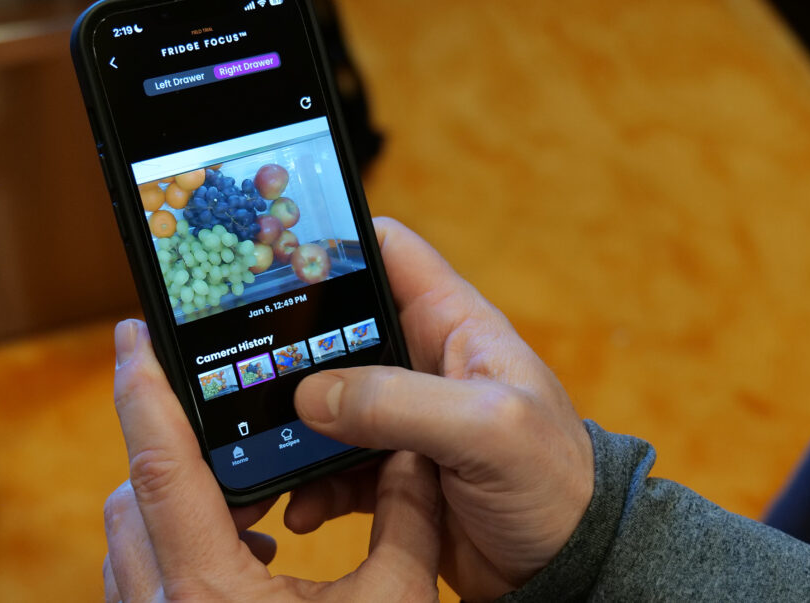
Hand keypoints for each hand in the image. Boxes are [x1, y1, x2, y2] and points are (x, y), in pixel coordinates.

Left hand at [103, 319, 442, 601]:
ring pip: (127, 537)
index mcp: (209, 591)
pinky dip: (173, 545)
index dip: (143, 389)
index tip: (133, 333)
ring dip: (167, 497)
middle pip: (131, 492)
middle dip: (161, 439)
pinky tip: (241, 558)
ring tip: (236, 490)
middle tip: (207, 406)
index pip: (159, 463)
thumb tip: (414, 454)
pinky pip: (140, 577)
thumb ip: (406, 522)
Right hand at [288, 217, 593, 600]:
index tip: (277, 256)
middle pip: (338, 327)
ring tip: (260, 448)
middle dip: (291, 345)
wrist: (567, 567)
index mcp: (453, 324)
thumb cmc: (555, 482)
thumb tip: (313, 395)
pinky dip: (309, 482)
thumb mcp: (489, 429)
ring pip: (325, 401)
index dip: (335, 242)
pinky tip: (299, 504)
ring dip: (291, 425)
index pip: (387, 251)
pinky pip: (332, 463)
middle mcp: (421, 362)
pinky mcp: (389, 470)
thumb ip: (402, 403)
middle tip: (242, 363)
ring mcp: (402, 417)